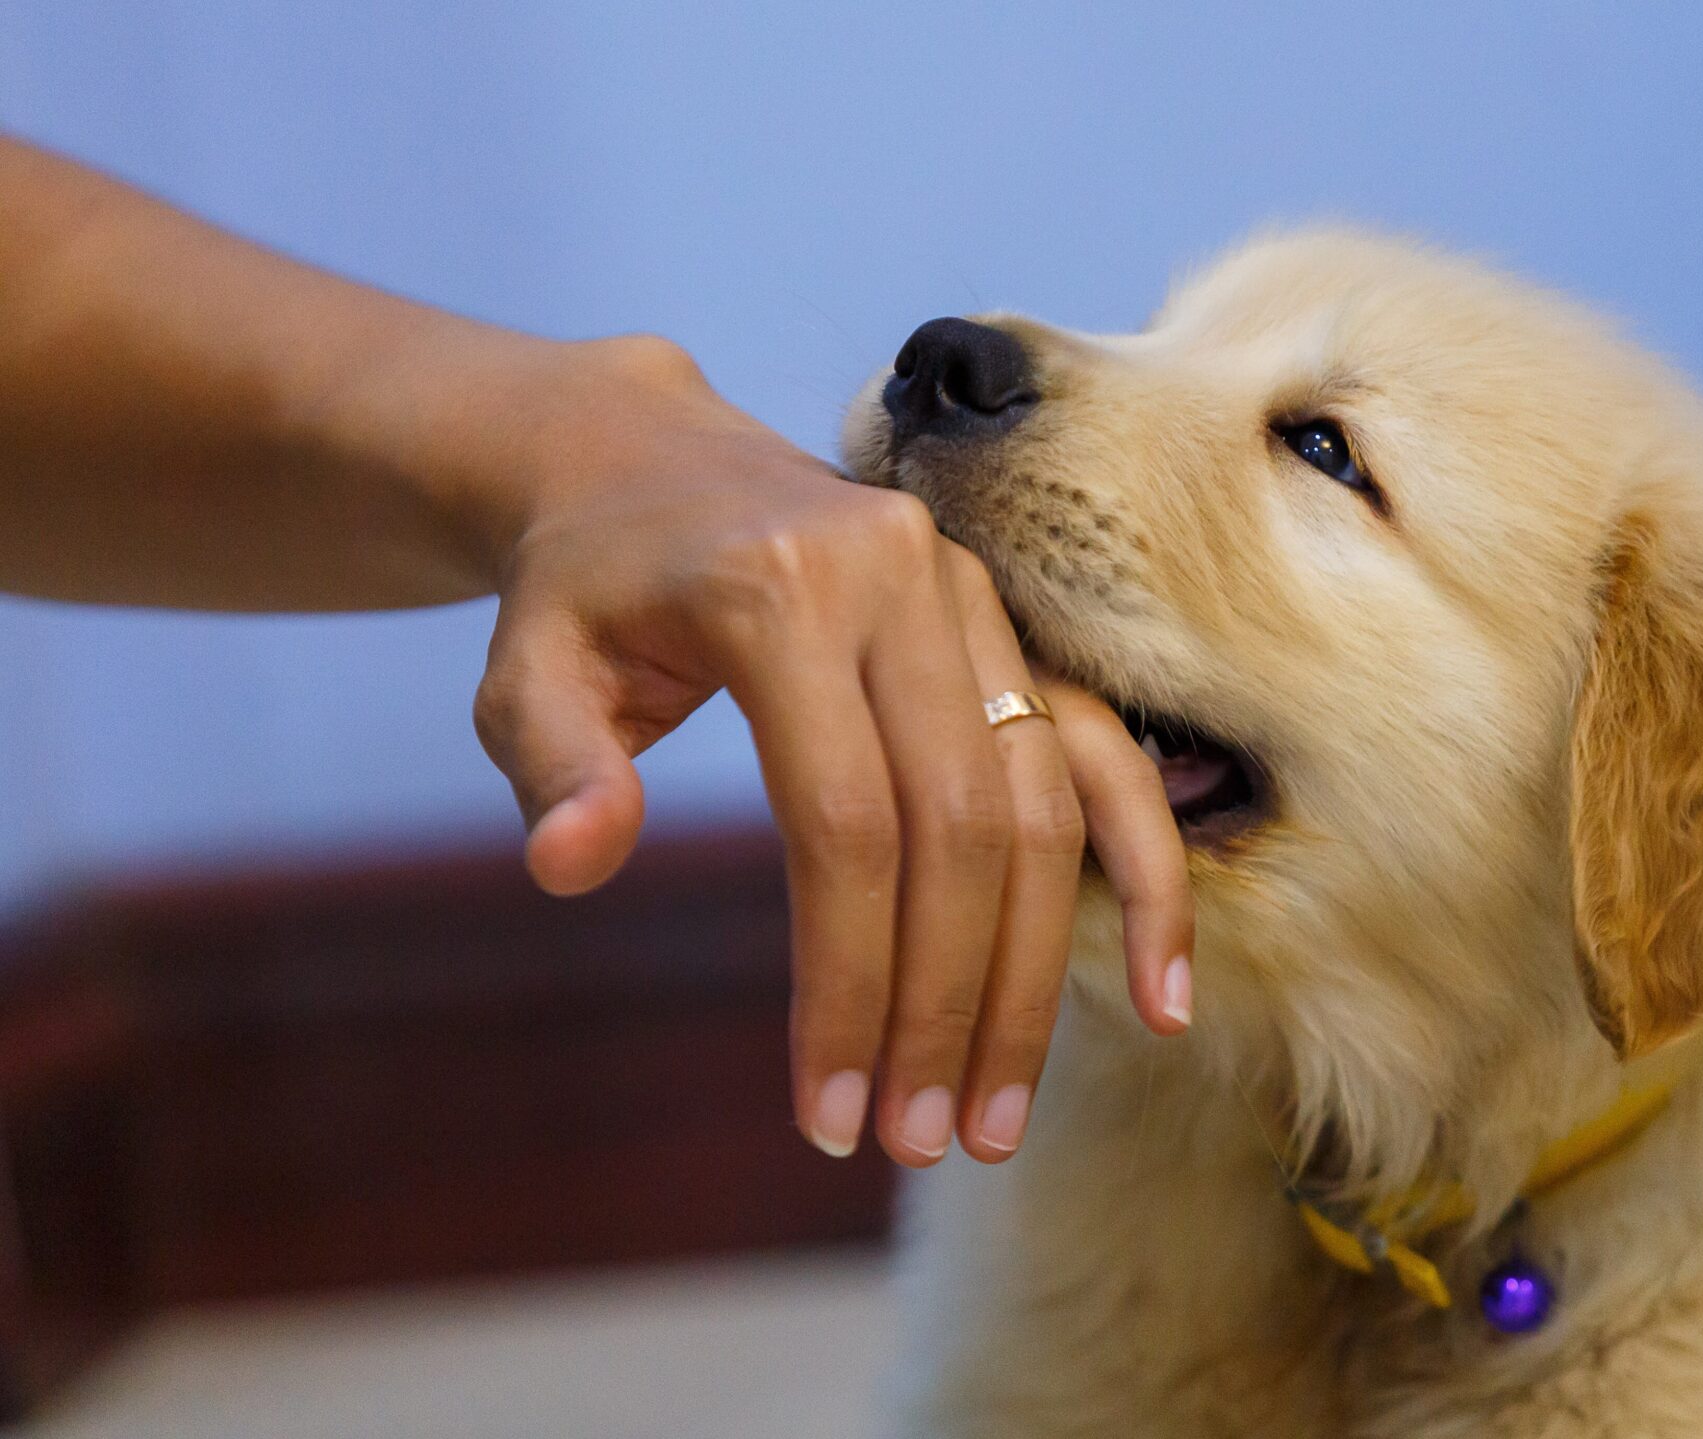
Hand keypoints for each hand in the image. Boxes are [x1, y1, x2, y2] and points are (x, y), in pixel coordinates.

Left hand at [442, 336, 1192, 1165]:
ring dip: (1031, 978)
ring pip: (1041, 810)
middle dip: (948, 1004)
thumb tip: (575, 866)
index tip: (828, 1116)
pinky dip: (1143, 875)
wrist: (658, 460)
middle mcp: (906, 583)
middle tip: (922, 1143)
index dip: (849, 980)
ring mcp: (979, 605)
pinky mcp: (1018, 635)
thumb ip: (552, 760)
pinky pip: (1104, 760)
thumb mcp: (525, 660)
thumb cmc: (586, 585)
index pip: (845, 822)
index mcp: (784, 588)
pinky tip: (1161, 997)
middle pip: (962, 829)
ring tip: (996, 1117)